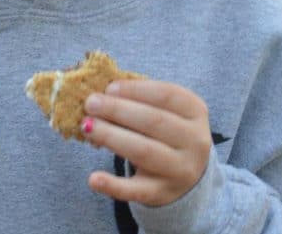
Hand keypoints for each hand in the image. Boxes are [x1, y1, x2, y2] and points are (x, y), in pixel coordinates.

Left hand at [82, 79, 211, 206]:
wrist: (186, 174)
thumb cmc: (166, 132)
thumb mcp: (164, 111)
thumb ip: (138, 99)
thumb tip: (100, 93)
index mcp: (195, 111)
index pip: (166, 95)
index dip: (135, 89)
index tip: (109, 88)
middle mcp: (194, 141)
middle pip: (153, 121)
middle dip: (117, 110)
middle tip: (90, 103)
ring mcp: (180, 170)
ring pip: (143, 151)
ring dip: (111, 136)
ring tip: (86, 127)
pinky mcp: (162, 193)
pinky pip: (135, 190)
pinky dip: (113, 185)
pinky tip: (93, 179)